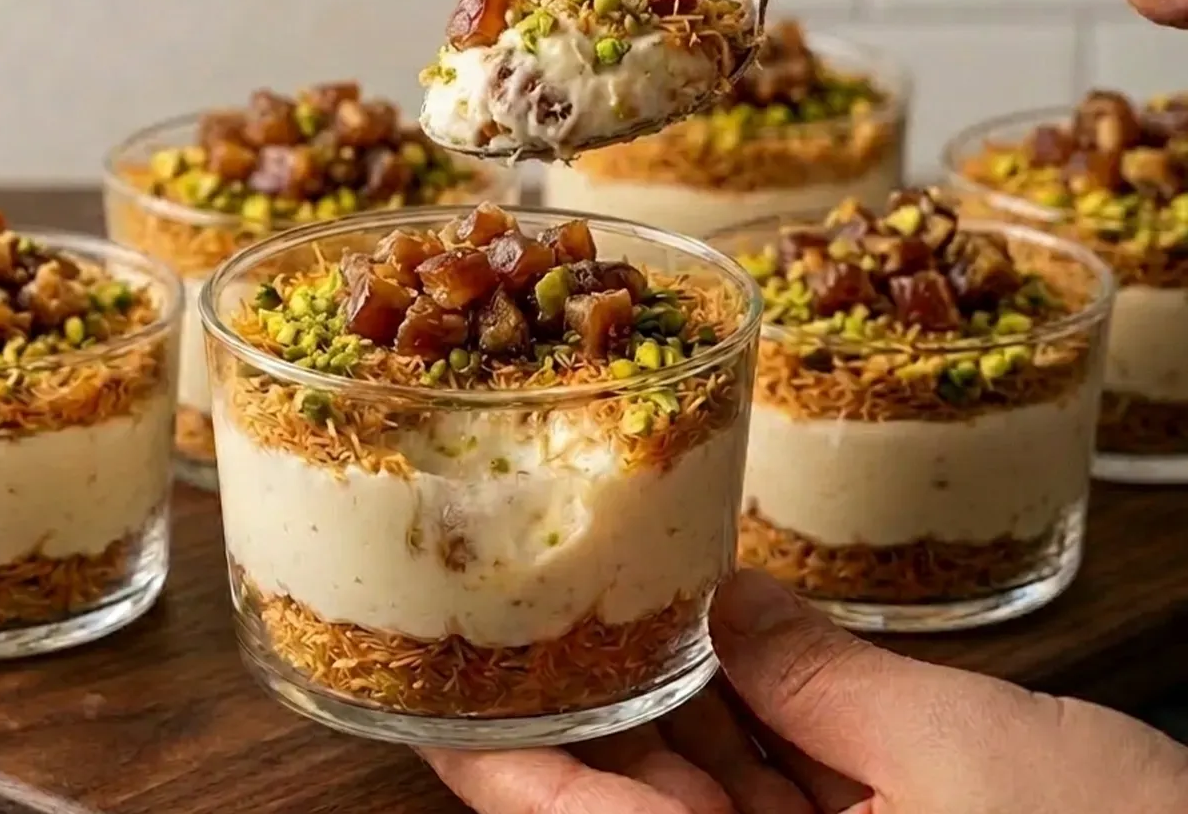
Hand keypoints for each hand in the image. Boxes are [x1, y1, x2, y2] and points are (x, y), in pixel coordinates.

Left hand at [419, 571, 1187, 812]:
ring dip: (663, 685)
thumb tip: (721, 600)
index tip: (424, 681)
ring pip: (697, 776)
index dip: (484, 752)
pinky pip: (775, 774)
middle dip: (576, 695)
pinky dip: (747, 702)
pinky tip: (721, 625)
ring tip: (609, 582)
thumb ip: (816, 675)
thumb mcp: (952, 753)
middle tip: (522, 591)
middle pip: (620, 795)